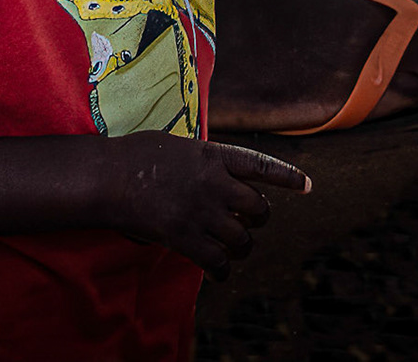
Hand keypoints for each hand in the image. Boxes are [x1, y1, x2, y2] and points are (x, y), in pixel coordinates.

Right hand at [106, 135, 309, 277]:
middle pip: (258, 208)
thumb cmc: (138, 155)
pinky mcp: (184, 238)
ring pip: (241, 240)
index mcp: (213, 156)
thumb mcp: (179, 145)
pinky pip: (216, 262)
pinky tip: (218, 273)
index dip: (286, 176)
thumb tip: (219, 173)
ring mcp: (201, 212)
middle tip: (251, 221)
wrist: (110, 178)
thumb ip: (205, 159)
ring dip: (242, 246)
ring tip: (235, 247)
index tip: (307, 185)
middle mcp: (214, 184)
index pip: (260, 165)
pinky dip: (221, 271)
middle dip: (259, 218)